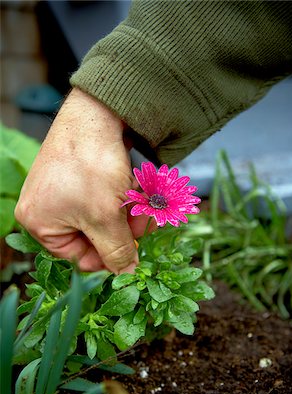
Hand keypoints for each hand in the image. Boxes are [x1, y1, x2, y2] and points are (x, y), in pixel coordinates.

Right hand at [15, 88, 151, 272]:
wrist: (97, 112)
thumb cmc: (91, 166)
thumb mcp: (105, 217)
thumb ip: (116, 251)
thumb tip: (126, 276)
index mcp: (39, 223)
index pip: (78, 257)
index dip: (109, 257)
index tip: (134, 252)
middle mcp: (46, 207)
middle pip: (94, 235)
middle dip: (123, 229)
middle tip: (145, 221)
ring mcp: (63, 189)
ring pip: (104, 215)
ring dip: (128, 211)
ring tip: (142, 198)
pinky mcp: (80, 174)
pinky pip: (104, 196)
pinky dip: (122, 194)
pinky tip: (133, 184)